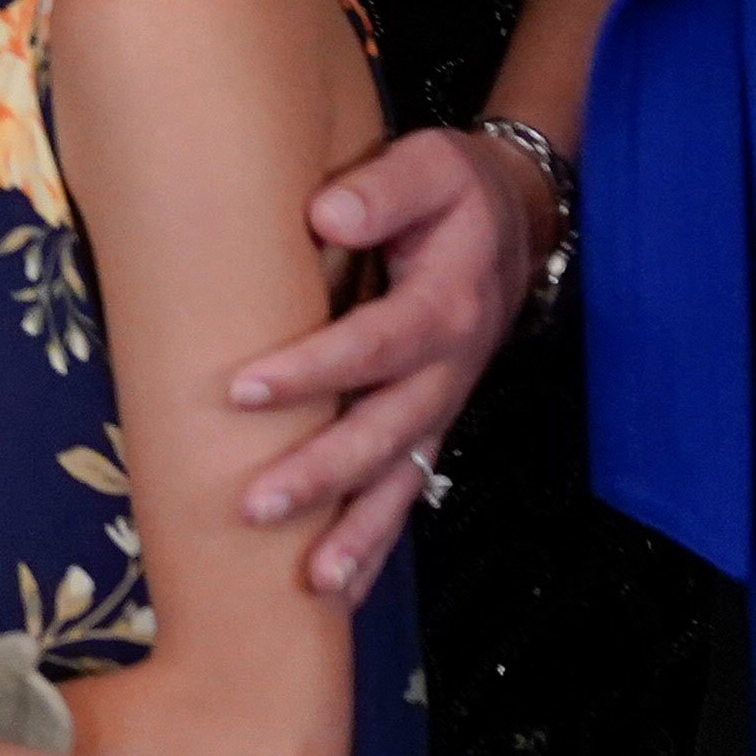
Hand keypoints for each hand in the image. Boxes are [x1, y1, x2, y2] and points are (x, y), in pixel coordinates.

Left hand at [220, 124, 541, 598]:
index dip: (313, 369)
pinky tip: (339, 590)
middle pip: (388, 431)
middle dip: (323, 473)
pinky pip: (408, 491)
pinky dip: (377, 543)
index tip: (243, 390)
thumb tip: (324, 213)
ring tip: (313, 584)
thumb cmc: (454, 192)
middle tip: (254, 506)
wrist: (513, 221)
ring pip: (403, 479)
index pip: (376, 344)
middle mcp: (451, 368)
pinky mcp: (430, 424)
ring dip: (358, 533)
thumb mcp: (432, 165)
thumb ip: (384, 188)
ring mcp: (444, 404)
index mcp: (447, 304)